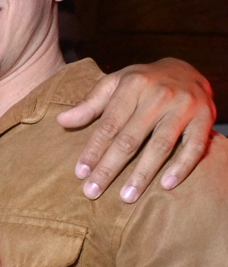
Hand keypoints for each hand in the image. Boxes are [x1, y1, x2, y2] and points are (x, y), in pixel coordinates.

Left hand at [57, 58, 214, 201]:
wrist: (187, 68)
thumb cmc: (143, 82)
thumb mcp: (115, 84)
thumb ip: (90, 104)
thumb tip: (62, 121)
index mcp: (132, 85)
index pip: (108, 124)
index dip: (93, 150)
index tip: (80, 173)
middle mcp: (158, 95)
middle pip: (129, 139)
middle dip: (109, 168)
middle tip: (93, 192)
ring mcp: (183, 106)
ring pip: (159, 146)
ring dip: (142, 174)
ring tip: (126, 198)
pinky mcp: (205, 118)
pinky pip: (193, 147)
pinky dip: (181, 167)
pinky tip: (166, 185)